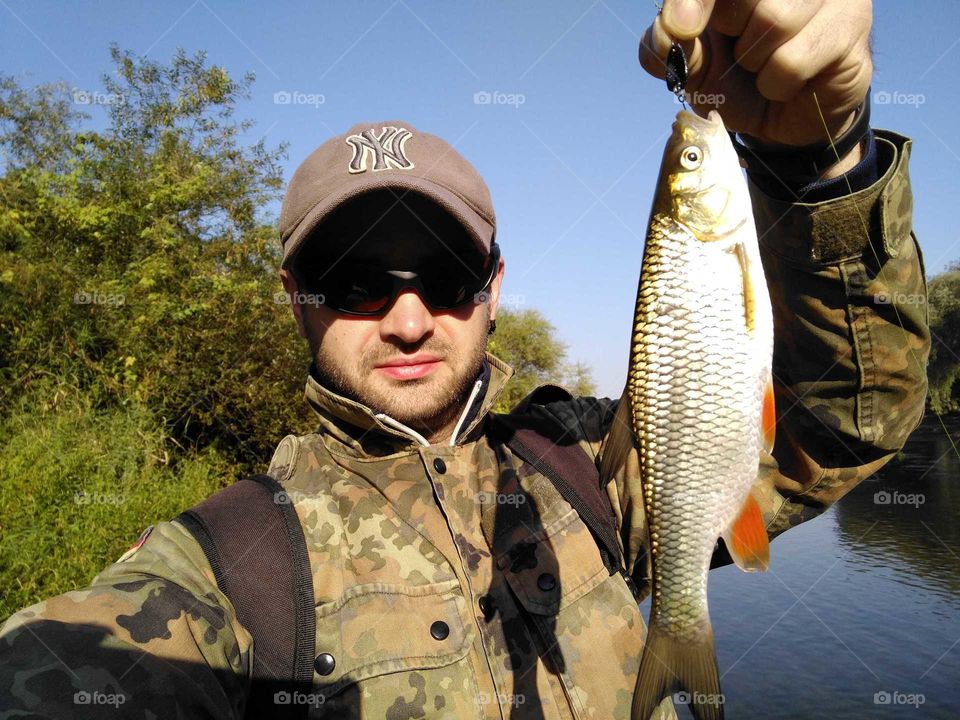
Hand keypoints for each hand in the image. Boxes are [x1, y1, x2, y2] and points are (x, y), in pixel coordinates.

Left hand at [640, 0, 872, 149]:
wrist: (783, 121)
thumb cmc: (736, 79)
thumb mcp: (690, 64)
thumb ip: (666, 42)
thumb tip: (675, 24)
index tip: (684, 27)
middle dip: (731, 28)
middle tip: (741, 45)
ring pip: (773, 20)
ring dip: (756, 61)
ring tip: (766, 65)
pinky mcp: (851, 24)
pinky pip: (793, 60)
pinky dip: (777, 84)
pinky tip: (789, 82)